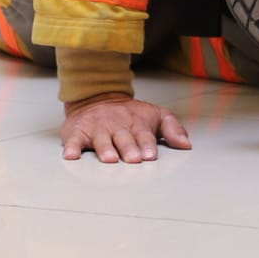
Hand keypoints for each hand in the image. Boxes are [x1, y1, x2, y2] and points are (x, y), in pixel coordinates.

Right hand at [60, 95, 191, 163]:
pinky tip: (72, 156)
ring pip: (101, 139)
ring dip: (105, 149)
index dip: (147, 145)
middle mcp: (117, 125)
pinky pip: (73, 140)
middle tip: (134, 159)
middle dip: (129, 148)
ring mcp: (97, 128)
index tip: (151, 155)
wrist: (98, 98)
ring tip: (110, 159)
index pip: (144, 134)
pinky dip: (71, 147)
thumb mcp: (156, 115)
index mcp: (137, 122)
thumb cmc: (130, 114)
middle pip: (124, 138)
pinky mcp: (78, 132)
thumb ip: (173, 129)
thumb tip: (187, 144)